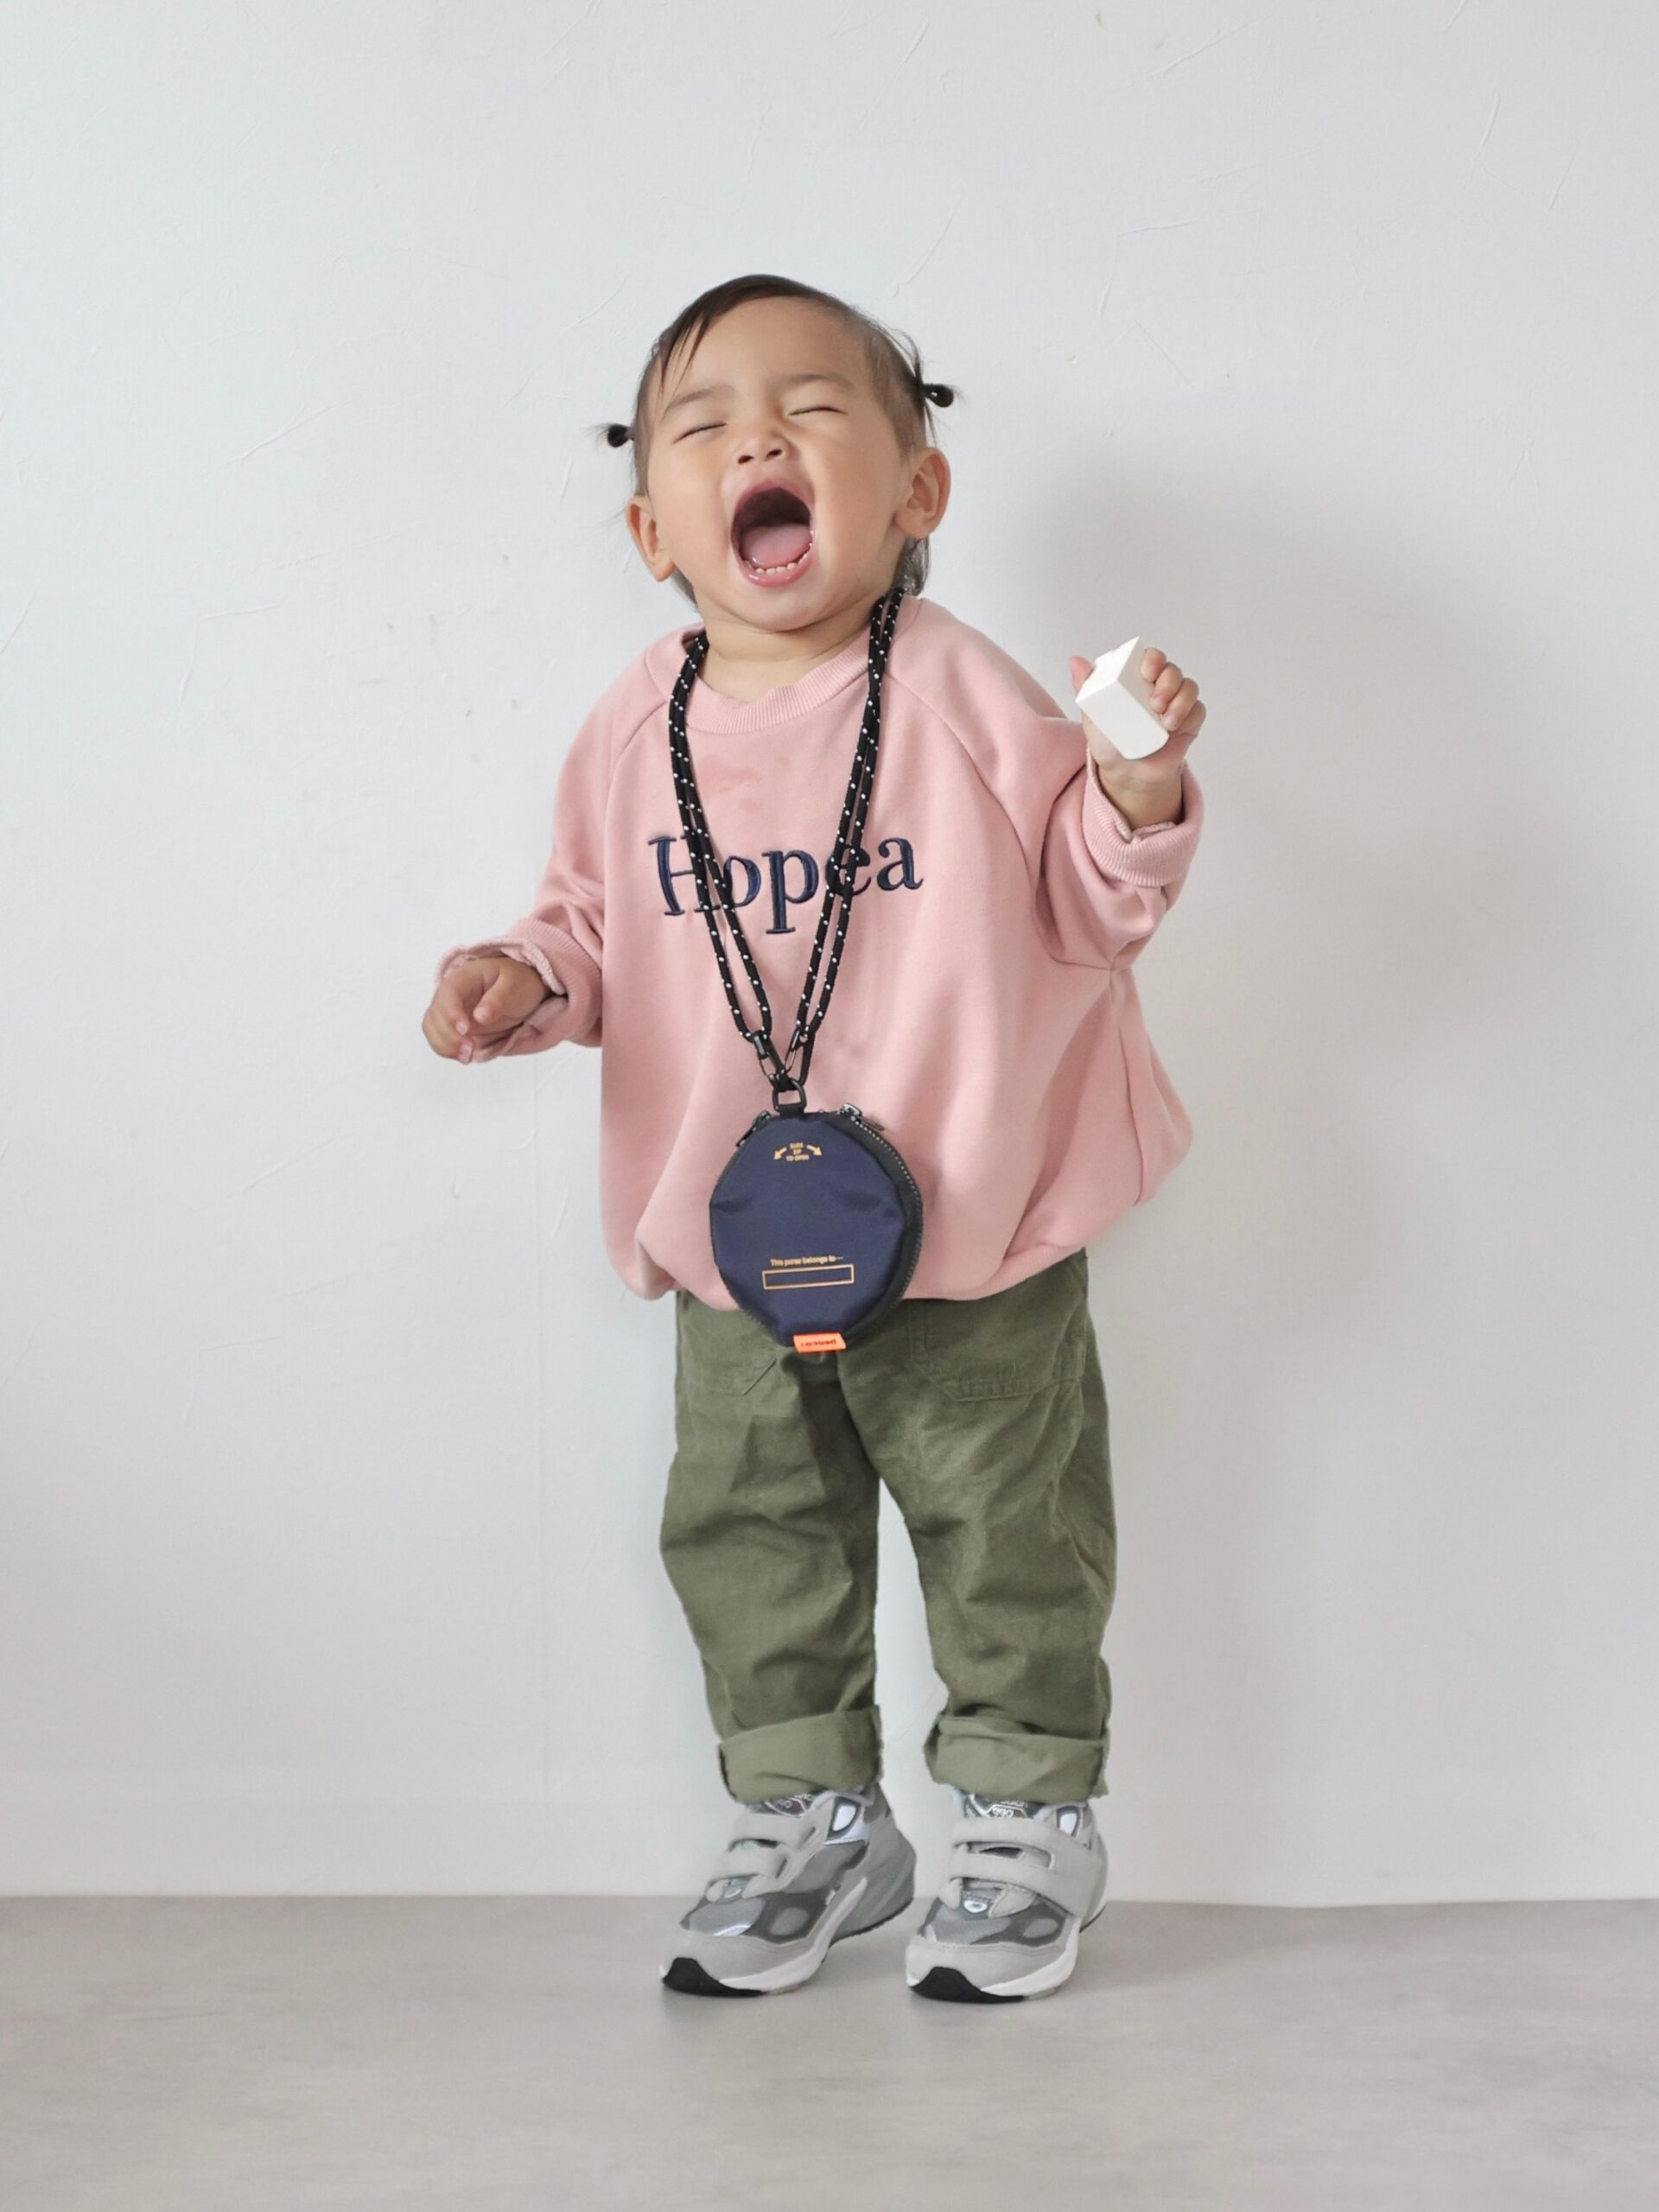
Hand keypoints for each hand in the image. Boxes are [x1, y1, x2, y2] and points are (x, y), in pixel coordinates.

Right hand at [422, 954, 549, 1061]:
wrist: (520, 992)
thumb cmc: (516, 982)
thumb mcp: (515, 985)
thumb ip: (499, 999)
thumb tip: (480, 1015)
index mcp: (464, 978)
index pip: (448, 993)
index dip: (451, 1012)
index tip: (465, 1029)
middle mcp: (450, 995)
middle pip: (435, 1014)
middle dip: (448, 1035)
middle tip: (470, 1048)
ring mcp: (449, 1012)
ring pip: (432, 1030)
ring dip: (445, 1046)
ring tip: (468, 1057)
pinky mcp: (453, 1029)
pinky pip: (441, 1041)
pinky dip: (449, 1051)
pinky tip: (466, 1057)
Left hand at [1068, 646, 1207, 785]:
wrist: (1127, 775)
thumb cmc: (1111, 744)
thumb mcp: (1094, 717)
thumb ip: (1086, 689)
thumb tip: (1075, 661)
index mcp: (1138, 681)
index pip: (1151, 658)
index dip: (1153, 659)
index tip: (1146, 672)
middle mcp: (1160, 687)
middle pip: (1172, 671)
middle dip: (1167, 682)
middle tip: (1155, 702)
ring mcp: (1177, 704)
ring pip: (1188, 687)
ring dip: (1180, 700)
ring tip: (1165, 720)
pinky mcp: (1189, 721)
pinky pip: (1197, 710)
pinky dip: (1188, 715)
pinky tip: (1174, 727)